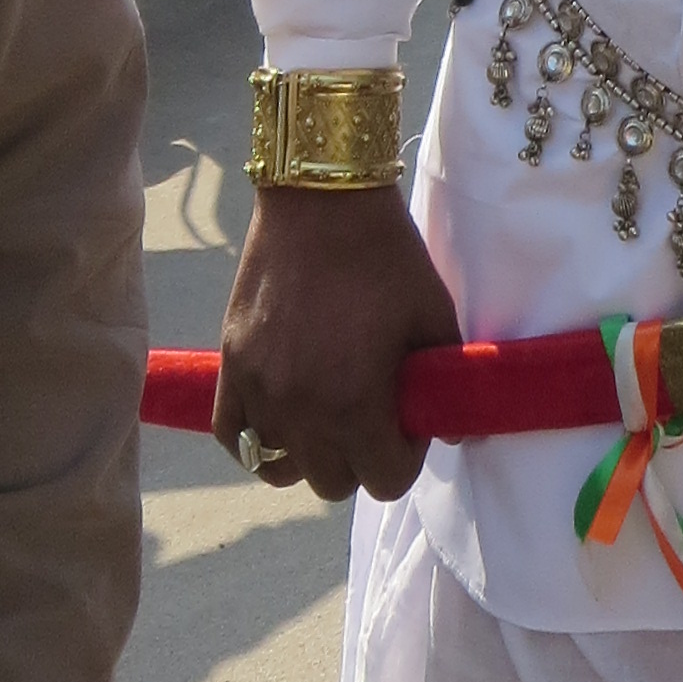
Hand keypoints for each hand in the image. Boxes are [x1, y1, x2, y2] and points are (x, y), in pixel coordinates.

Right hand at [215, 183, 461, 500]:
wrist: (321, 198)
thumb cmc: (386, 254)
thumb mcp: (434, 316)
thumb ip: (445, 382)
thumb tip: (451, 431)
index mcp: (355, 403)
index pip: (384, 480)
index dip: (405, 456)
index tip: (409, 420)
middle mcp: (300, 409)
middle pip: (331, 483)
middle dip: (360, 458)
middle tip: (373, 414)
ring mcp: (258, 390)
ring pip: (280, 468)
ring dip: (309, 453)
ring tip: (327, 414)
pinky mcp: (231, 365)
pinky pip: (232, 436)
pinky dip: (257, 438)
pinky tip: (283, 416)